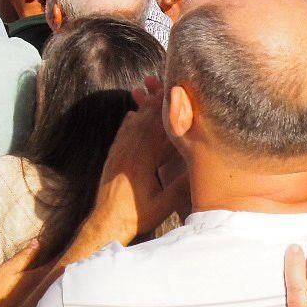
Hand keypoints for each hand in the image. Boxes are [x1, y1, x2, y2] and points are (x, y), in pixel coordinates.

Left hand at [91, 75, 186, 241]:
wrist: (105, 223)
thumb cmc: (136, 215)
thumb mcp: (163, 204)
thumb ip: (181, 186)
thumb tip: (201, 167)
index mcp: (142, 159)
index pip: (159, 128)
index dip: (169, 110)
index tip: (179, 94)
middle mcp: (128, 151)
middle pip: (145, 120)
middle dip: (157, 102)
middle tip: (168, 83)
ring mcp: (119, 153)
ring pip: (133, 124)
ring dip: (144, 108)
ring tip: (153, 92)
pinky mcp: (113, 158)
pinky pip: (122, 134)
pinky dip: (130, 122)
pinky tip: (133, 115)